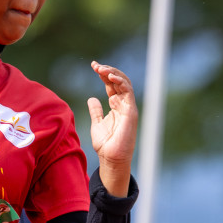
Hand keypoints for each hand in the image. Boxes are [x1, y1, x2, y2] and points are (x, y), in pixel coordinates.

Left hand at [87, 61, 138, 196]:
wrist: (111, 158)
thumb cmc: (105, 144)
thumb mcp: (96, 123)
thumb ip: (96, 111)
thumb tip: (91, 99)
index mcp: (116, 105)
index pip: (111, 84)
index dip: (103, 74)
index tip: (93, 66)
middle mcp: (123, 104)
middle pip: (118, 81)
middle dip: (107, 70)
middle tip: (95, 65)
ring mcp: (128, 107)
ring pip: (125, 83)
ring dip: (113, 73)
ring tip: (101, 69)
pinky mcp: (131, 111)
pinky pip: (128, 92)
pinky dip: (120, 82)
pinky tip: (110, 76)